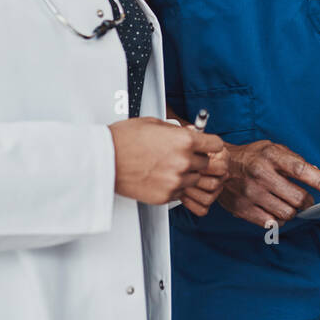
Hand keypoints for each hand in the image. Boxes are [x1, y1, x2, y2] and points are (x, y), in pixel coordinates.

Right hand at [109, 117, 226, 205]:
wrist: (105, 160)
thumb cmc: (124, 139)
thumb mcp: (154, 124)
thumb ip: (177, 131)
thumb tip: (190, 133)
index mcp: (184, 141)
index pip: (215, 144)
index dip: (209, 144)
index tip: (206, 145)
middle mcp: (183, 162)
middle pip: (205, 164)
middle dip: (195, 159)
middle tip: (179, 156)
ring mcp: (175, 181)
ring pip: (194, 180)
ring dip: (185, 174)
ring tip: (166, 167)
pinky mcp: (165, 196)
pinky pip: (179, 192)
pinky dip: (173, 186)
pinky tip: (159, 176)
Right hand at [218, 139, 319, 227]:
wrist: (218, 165)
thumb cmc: (251, 156)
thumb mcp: (273, 149)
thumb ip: (295, 161)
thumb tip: (317, 174)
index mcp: (270, 156)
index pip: (301, 170)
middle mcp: (260, 174)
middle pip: (298, 198)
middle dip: (307, 202)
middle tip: (305, 200)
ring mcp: (250, 193)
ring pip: (286, 214)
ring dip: (292, 211)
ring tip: (285, 202)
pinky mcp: (243, 209)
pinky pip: (271, 223)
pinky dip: (277, 219)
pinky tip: (273, 209)